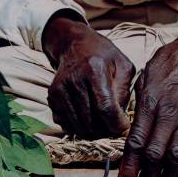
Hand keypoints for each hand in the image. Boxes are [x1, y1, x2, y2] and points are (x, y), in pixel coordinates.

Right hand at [43, 18, 134, 137]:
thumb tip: (120, 117)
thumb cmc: (103, 55)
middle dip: (106, 131)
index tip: (124, 128)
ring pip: (79, 127)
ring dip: (94, 132)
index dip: (116, 124)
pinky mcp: (52, 97)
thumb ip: (125, 91)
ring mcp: (60, 90)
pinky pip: (66, 124)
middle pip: (92, 122)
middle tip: (114, 126)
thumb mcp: (123, 65)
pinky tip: (88, 117)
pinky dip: (79, 127)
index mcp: (95, 70)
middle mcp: (74, 81)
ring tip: (103, 123)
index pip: (106, 108)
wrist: (74, 45)